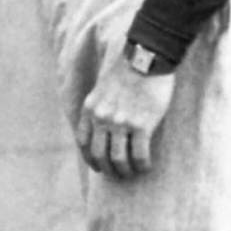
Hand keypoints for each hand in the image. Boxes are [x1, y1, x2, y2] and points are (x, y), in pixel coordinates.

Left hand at [77, 42, 176, 180]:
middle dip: (108, 169)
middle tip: (118, 174)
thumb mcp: (103, 87)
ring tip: (133, 173)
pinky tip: (146, 166)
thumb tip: (105, 127)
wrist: (147, 56)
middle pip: (99, 155)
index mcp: (91, 108)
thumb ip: (100, 106)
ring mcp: (121, 122)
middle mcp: (102, 118)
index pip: (83, 143)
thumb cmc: (129, 69)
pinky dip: (142, 165)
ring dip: (125, 171)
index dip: (90, 160)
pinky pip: (139, 155)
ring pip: (118, 160)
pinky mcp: (141, 124)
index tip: (99, 167)